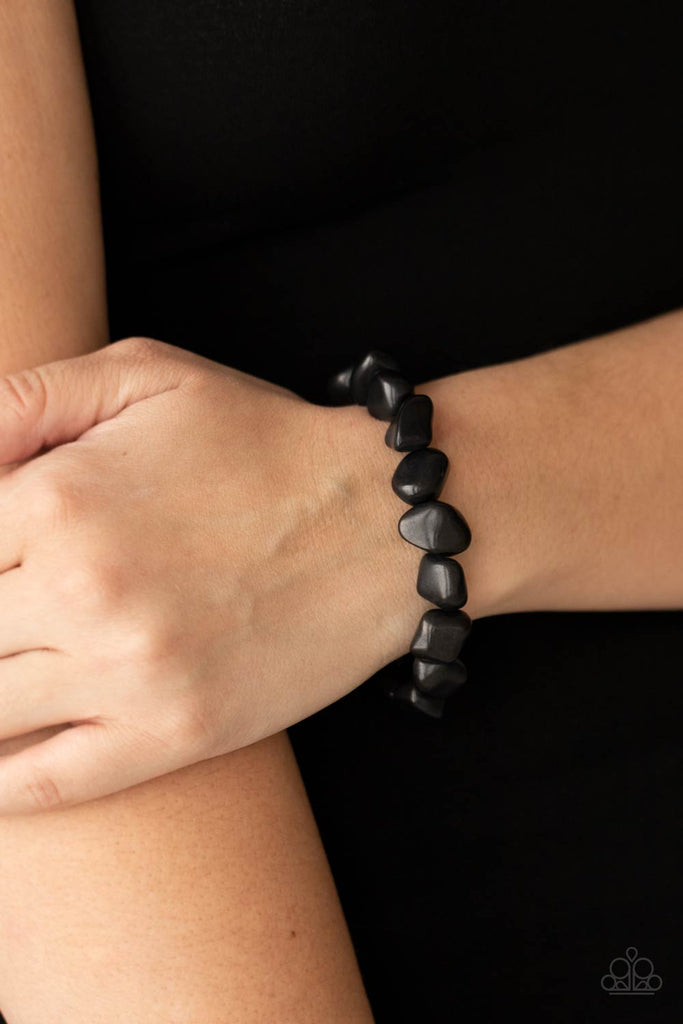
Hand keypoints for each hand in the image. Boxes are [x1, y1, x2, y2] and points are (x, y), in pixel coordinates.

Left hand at [0, 337, 423, 813]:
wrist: (384, 522)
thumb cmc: (263, 442)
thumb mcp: (144, 374)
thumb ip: (20, 403)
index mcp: (57, 499)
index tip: (1, 562)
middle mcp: (81, 593)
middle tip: (10, 611)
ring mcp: (128, 676)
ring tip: (11, 661)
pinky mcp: (174, 736)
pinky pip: (45, 782)